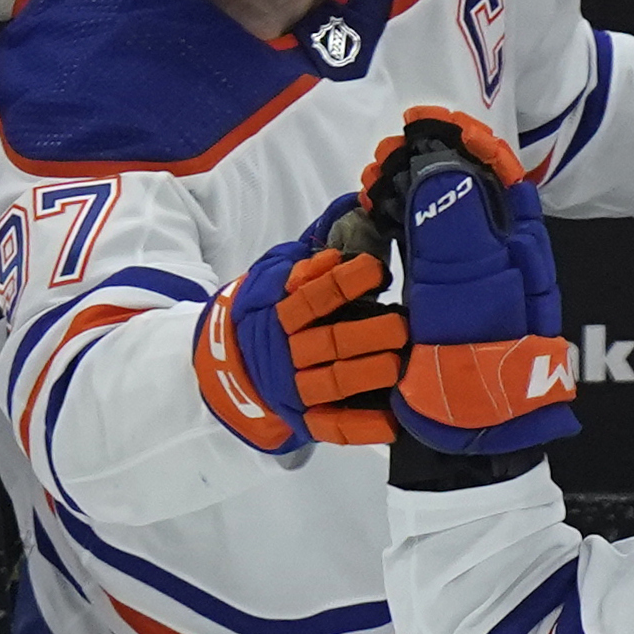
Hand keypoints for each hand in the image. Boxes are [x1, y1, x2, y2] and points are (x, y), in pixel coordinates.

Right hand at [194, 201, 406, 453]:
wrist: (231, 362)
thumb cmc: (271, 308)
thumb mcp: (278, 272)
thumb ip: (311, 249)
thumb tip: (354, 205)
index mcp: (280, 310)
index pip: (312, 297)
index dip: (342, 283)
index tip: (375, 270)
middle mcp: (287, 349)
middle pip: (327, 342)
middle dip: (365, 334)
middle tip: (402, 326)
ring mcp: (295, 387)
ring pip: (331, 383)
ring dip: (365, 374)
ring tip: (398, 365)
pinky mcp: (305, 417)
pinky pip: (332, 426)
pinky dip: (360, 427)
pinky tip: (392, 422)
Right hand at [364, 108, 579, 455]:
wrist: (467, 453)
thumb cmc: (474, 380)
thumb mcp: (464, 300)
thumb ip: (456, 233)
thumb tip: (448, 168)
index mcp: (522, 263)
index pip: (504, 183)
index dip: (469, 148)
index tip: (429, 124)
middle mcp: (511, 273)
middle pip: (480, 200)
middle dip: (440, 167)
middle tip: (395, 150)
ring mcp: (488, 295)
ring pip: (459, 226)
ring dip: (423, 196)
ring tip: (385, 178)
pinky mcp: (462, 317)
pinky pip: (441, 259)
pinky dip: (416, 232)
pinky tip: (391, 225)